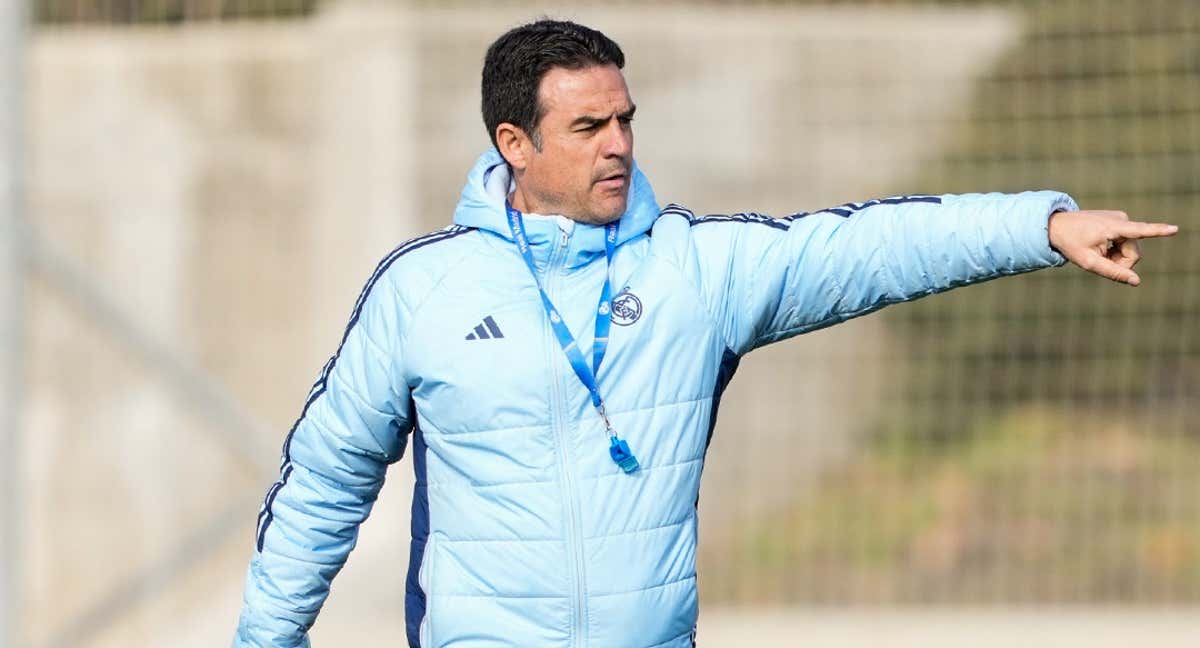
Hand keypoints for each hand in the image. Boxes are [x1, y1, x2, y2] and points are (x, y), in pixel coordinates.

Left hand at [1048, 210, 1178, 285]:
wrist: (1057, 225)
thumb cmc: (1070, 244)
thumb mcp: (1088, 262)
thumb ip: (1113, 272)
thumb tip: (1136, 282)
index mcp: (1112, 227)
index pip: (1140, 230)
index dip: (1159, 231)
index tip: (1175, 229)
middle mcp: (1121, 219)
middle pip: (1134, 253)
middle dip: (1120, 263)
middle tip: (1099, 261)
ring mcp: (1121, 218)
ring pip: (1131, 249)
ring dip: (1116, 256)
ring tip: (1097, 252)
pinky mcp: (1119, 220)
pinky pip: (1125, 242)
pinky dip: (1114, 249)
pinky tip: (1100, 246)